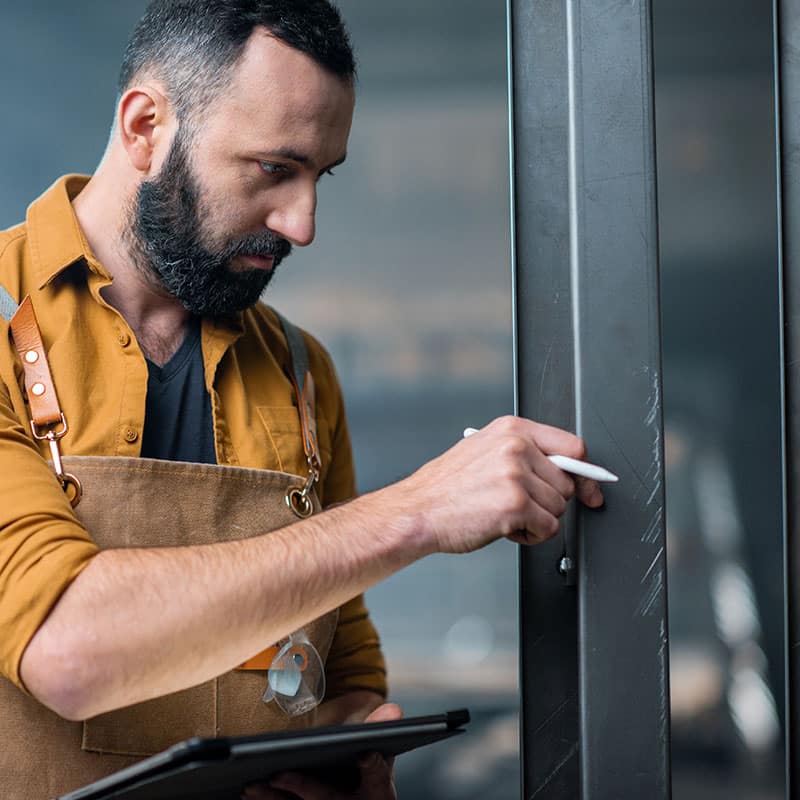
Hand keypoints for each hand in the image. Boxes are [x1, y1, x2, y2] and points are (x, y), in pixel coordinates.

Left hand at [241, 704, 400, 799]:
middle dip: (303, 789)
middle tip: (279, 773)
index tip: (365, 754)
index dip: (373, 768)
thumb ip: (376, 727)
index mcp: (378, 789)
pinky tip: (247, 793)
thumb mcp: (371, 741)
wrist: (352, 780)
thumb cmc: (358, 757)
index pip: (378, 778)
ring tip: (251, 786)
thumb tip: (394, 711)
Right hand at [381, 415, 603, 553]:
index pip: (573, 446)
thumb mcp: (484, 451)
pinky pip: (548, 528)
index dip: (584, 472)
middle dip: (548, 501)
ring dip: (537, 520)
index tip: (590, 489)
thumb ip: (525, 454)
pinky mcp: (516, 504)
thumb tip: (568, 470)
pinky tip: (506, 528)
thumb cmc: (446, 487)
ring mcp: (517, 474)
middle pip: (567, 482)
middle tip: (517, 505)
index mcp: (512, 429)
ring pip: (559, 508)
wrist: (417, 510)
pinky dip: (531, 536)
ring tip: (505, 515)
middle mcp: (517, 446)